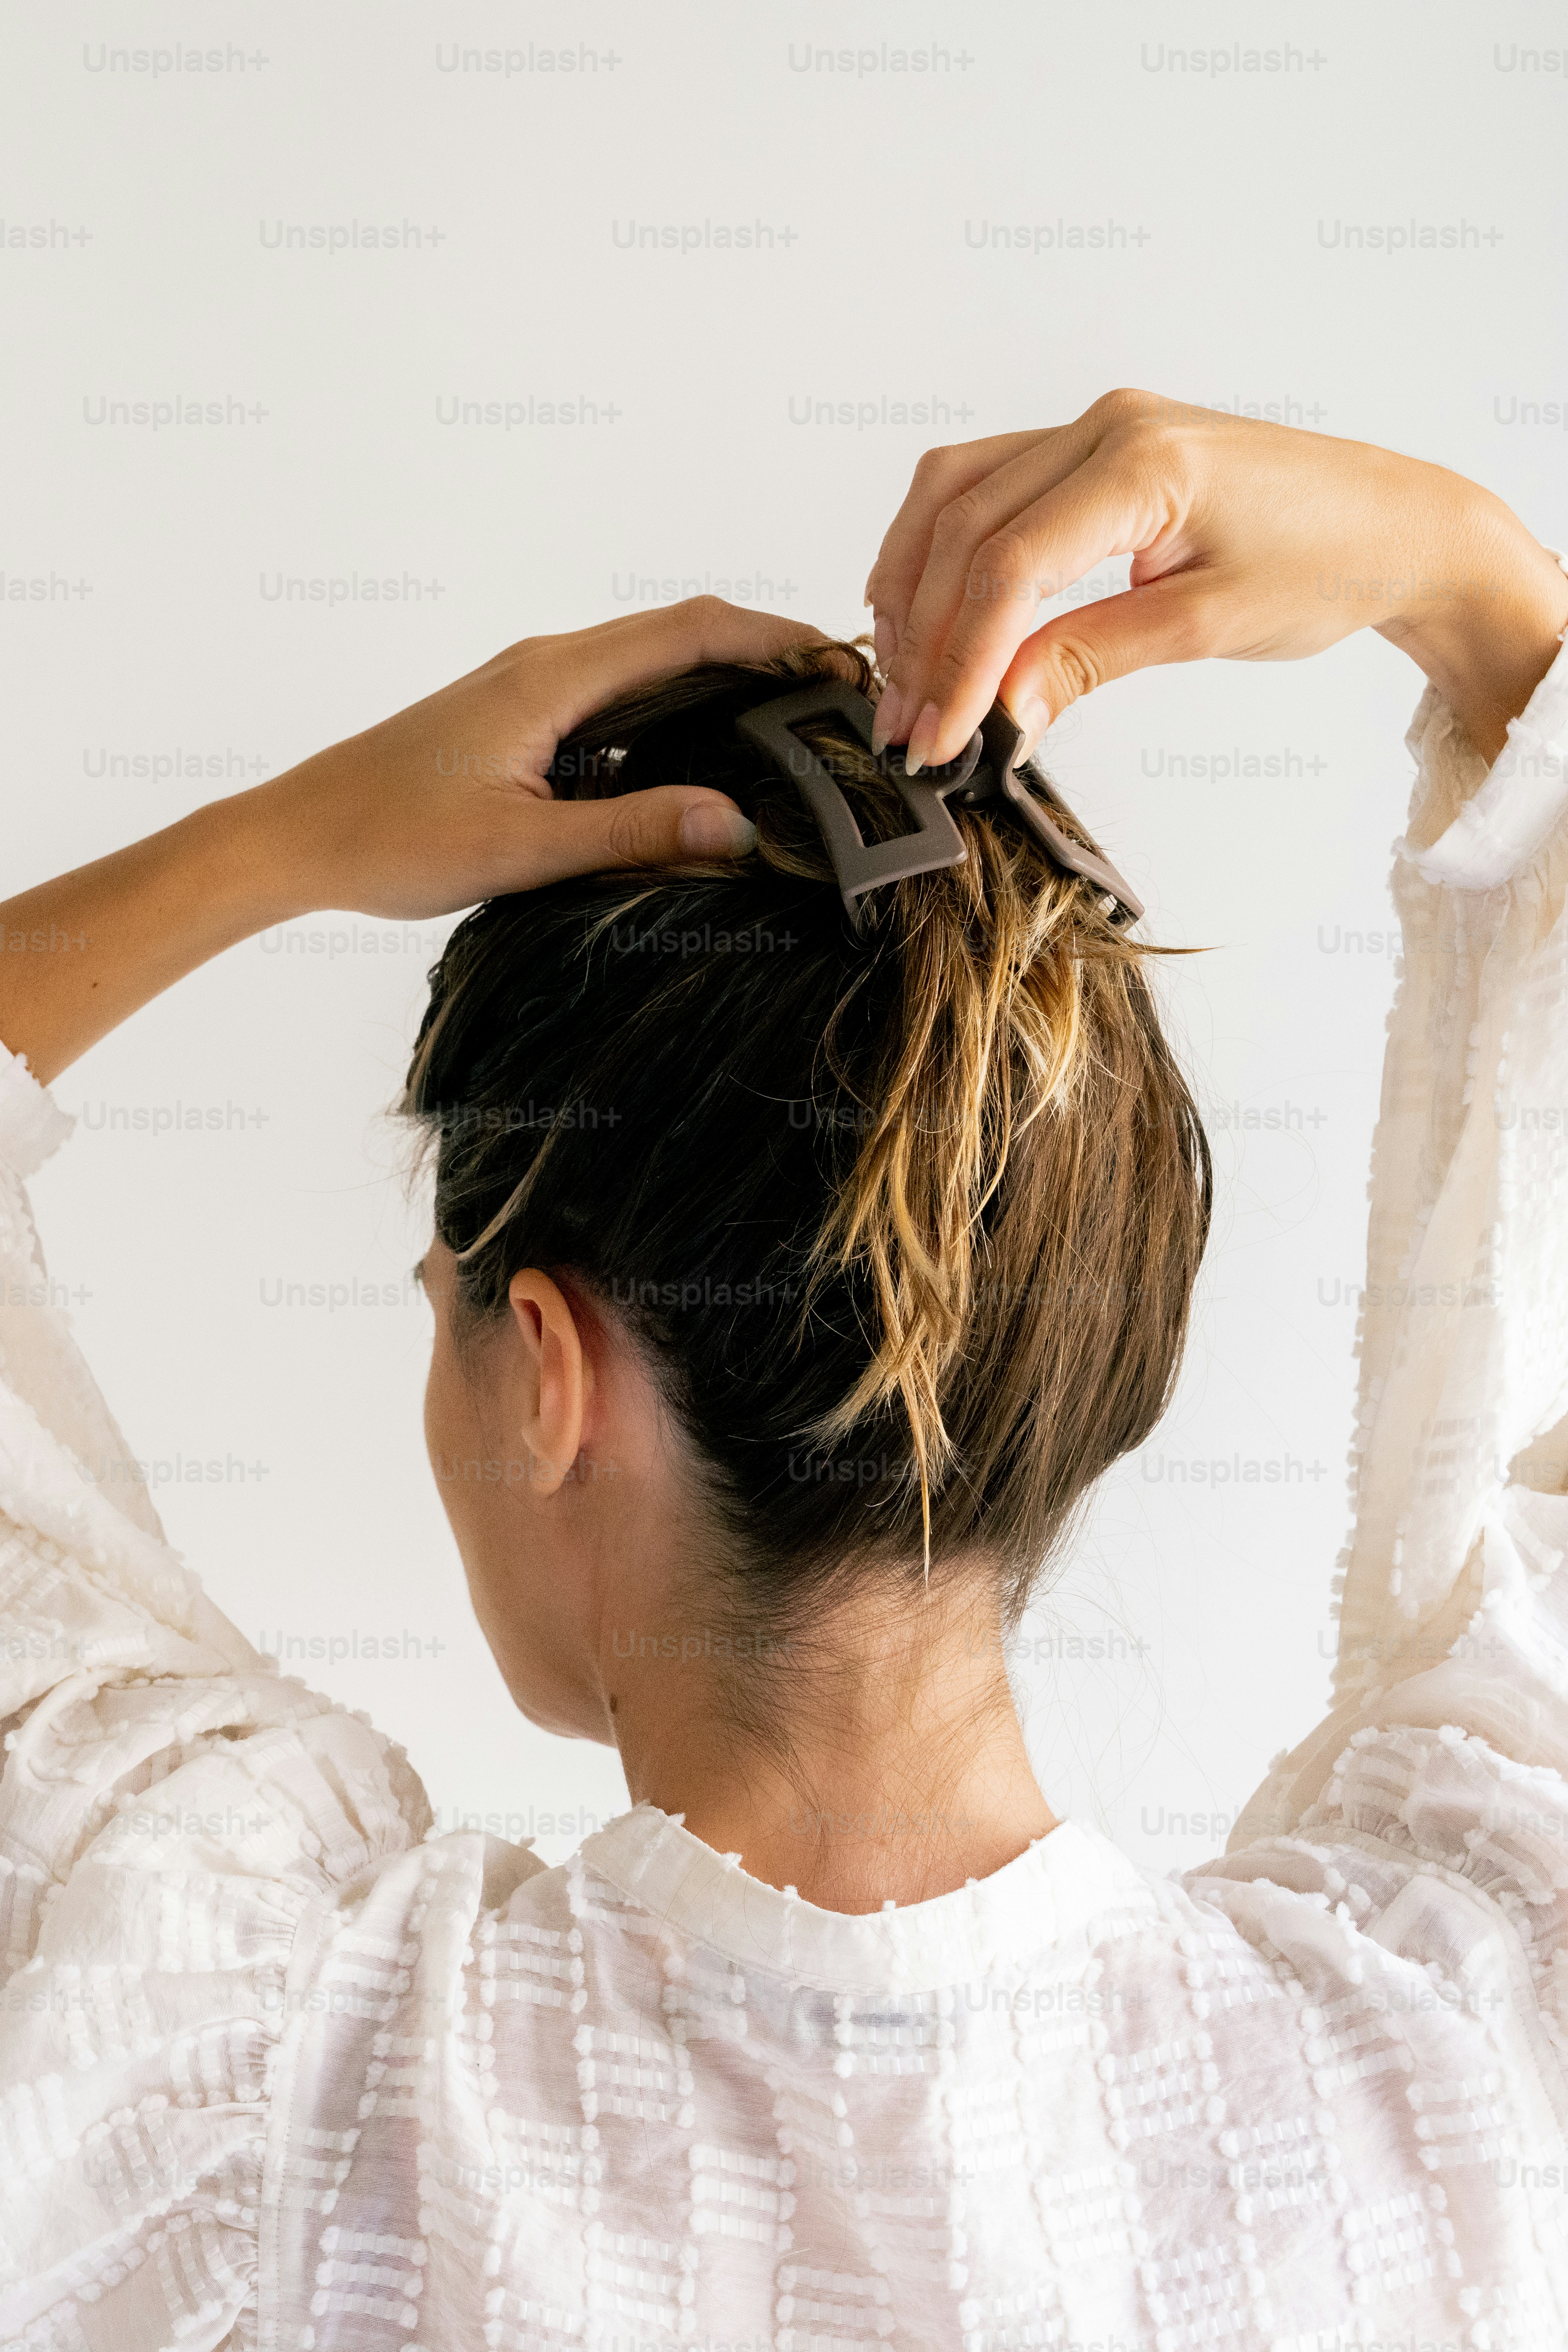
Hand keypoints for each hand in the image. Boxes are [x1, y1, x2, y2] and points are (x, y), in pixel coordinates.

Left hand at [262, 598, 830, 920]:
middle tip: (838, 698)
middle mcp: (547, 665)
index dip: (775, 637)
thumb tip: (734, 825)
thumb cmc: (390, 839)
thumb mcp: (519, 848)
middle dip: (766, 654)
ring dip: (723, 681)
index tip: (840, 664)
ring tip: (793, 723)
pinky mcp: (522, 718)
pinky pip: (620, 696)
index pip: (691, 630)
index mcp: (553, 678)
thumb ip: (631, 833)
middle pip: (681, 633)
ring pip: (651, 663)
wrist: (299, 836)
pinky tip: (705, 757)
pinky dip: (676, 709)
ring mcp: (533, 688)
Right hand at [864, 389, 1567, 769]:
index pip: (1009, 566)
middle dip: (923, 637)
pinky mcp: (1093, 448)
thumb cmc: (1327, 564)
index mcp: (1144, 462)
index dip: (959, 660)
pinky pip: (985, 484)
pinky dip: (942, 548)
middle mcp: (1107, 426)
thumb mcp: (1205, 627)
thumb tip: (1000, 711)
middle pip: (965, 529)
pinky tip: (923, 606)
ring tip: (902, 674)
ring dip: (913, 585)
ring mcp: (1095, 427)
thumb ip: (1090, 659)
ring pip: (955, 494)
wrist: (1393, 524)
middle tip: (905, 726)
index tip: (936, 735)